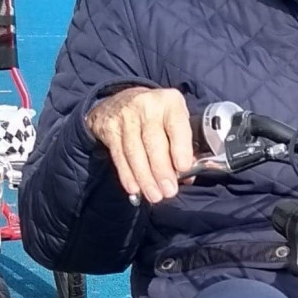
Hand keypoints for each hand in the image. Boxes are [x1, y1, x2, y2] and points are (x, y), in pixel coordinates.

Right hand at [85, 87, 194, 204]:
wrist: (120, 101)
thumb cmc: (156, 115)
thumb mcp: (173, 120)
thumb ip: (182, 144)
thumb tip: (187, 176)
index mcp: (170, 102)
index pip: (176, 125)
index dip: (180, 147)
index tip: (183, 168)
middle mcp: (147, 106)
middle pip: (153, 142)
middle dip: (161, 170)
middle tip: (169, 191)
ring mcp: (125, 116)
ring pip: (135, 152)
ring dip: (145, 177)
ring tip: (154, 195)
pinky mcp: (109, 129)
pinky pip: (119, 156)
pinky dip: (127, 175)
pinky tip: (135, 188)